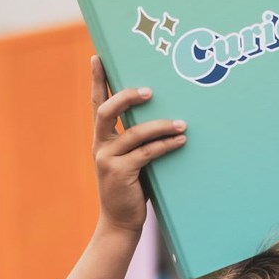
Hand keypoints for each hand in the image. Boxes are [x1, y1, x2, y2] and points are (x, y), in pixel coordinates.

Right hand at [91, 56, 186, 233]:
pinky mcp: (120, 173)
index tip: (98, 56)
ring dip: (160, 125)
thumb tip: (166, 114)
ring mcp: (107, 159)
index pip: (97, 102)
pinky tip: (180, 141)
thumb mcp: (130, 158)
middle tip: (150, 91)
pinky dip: (165, 145)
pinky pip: (146, 153)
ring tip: (181, 124)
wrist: (120, 222)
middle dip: (127, 96)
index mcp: (101, 137)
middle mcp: (100, 145)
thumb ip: (137, 139)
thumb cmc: (131, 186)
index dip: (97, 79)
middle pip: (107, 110)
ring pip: (133, 132)